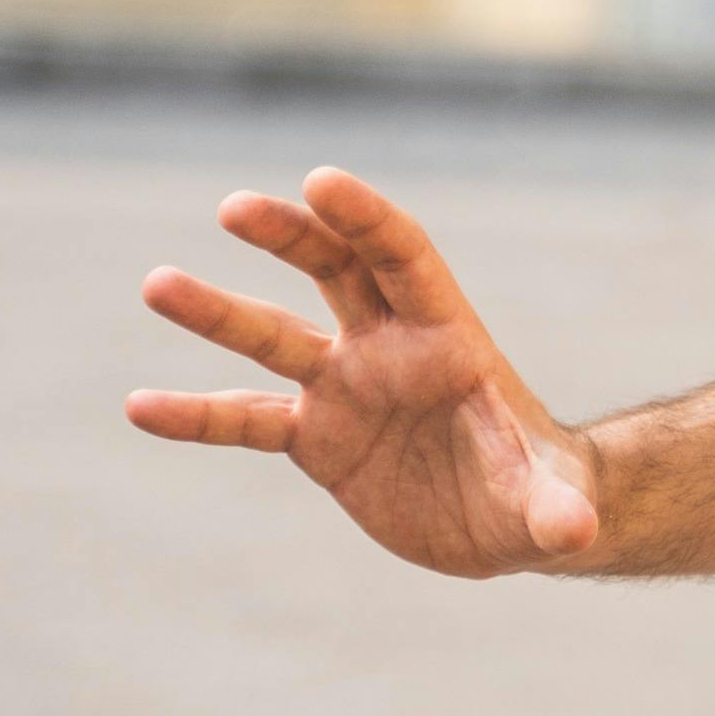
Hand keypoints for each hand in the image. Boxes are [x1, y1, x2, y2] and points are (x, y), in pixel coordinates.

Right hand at [127, 166, 601, 577]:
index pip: (402, 256)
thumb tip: (574, 533)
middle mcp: (388, 346)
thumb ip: (556, 510)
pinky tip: (139, 406)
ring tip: (157, 284)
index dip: (366, 218)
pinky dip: (196, 414)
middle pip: (333, 270)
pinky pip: (246, 418)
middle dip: (289, 235)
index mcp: (447, 337)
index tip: (319, 182)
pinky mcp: (317, 439)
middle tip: (234, 207)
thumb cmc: (540, 494)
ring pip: (273, 334)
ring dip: (217, 311)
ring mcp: (346, 387)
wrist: (509, 524)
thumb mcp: (549, 505)